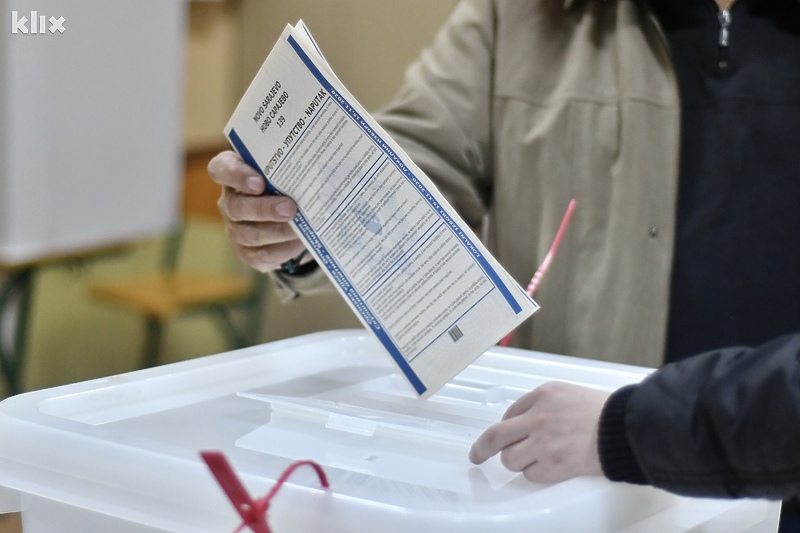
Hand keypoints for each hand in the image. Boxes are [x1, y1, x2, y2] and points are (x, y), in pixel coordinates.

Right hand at [208, 151, 307, 271]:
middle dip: (265, 209)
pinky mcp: (246, 252)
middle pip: (236, 207)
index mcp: (232, 174)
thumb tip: (314, 165)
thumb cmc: (283, 183)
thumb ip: (290, 166)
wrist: (287, 214)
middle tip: (290, 208)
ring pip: (249, 234)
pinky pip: (261, 255)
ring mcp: (235, 229)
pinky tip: (301, 243)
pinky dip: (284, 250)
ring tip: (300, 229)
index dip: (237, 176)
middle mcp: (229, 202)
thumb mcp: (283, 170)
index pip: (221, 170)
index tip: (259, 183)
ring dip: (278, 232)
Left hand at [469, 381, 607, 482]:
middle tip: (476, 455)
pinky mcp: (551, 464)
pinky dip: (535, 473)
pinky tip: (549, 466)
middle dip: (481, 448)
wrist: (624, 429)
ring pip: (509, 459)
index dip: (507, 426)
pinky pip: (529, 474)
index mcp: (543, 395)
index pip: (510, 412)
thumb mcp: (569, 393)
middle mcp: (537, 417)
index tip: (501, 434)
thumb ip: (545, 404)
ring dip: (517, 461)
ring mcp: (542, 442)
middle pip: (495, 436)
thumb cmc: (604, 413)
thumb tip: (524, 420)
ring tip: (534, 459)